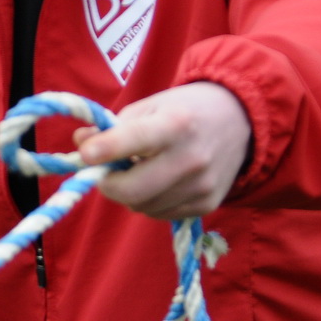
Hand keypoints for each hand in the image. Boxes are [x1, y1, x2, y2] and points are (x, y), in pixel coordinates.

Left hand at [72, 82, 252, 221]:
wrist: (239, 120)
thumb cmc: (184, 110)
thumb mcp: (149, 107)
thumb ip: (113, 127)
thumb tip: (81, 144)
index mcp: (176, 124)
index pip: (135, 139)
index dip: (106, 149)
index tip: (86, 155)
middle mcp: (192, 157)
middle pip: (133, 191)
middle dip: (109, 185)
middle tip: (106, 174)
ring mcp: (201, 185)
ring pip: (143, 207)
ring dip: (131, 194)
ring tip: (142, 171)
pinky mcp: (207, 204)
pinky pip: (161, 214)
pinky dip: (150, 201)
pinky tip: (161, 182)